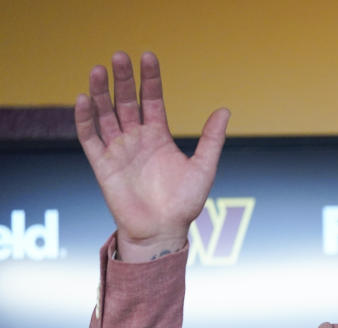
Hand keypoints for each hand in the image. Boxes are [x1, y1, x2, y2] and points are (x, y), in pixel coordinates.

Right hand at [75, 51, 229, 261]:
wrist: (163, 232)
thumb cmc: (184, 204)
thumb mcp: (204, 168)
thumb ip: (212, 139)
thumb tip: (225, 110)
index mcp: (158, 136)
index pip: (152, 99)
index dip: (150, 79)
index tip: (148, 56)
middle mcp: (136, 139)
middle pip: (126, 101)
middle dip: (123, 79)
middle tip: (119, 56)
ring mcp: (118, 150)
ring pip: (105, 114)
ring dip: (100, 92)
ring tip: (98, 70)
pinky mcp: (102, 165)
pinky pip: (90, 138)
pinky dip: (85, 119)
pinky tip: (84, 100)